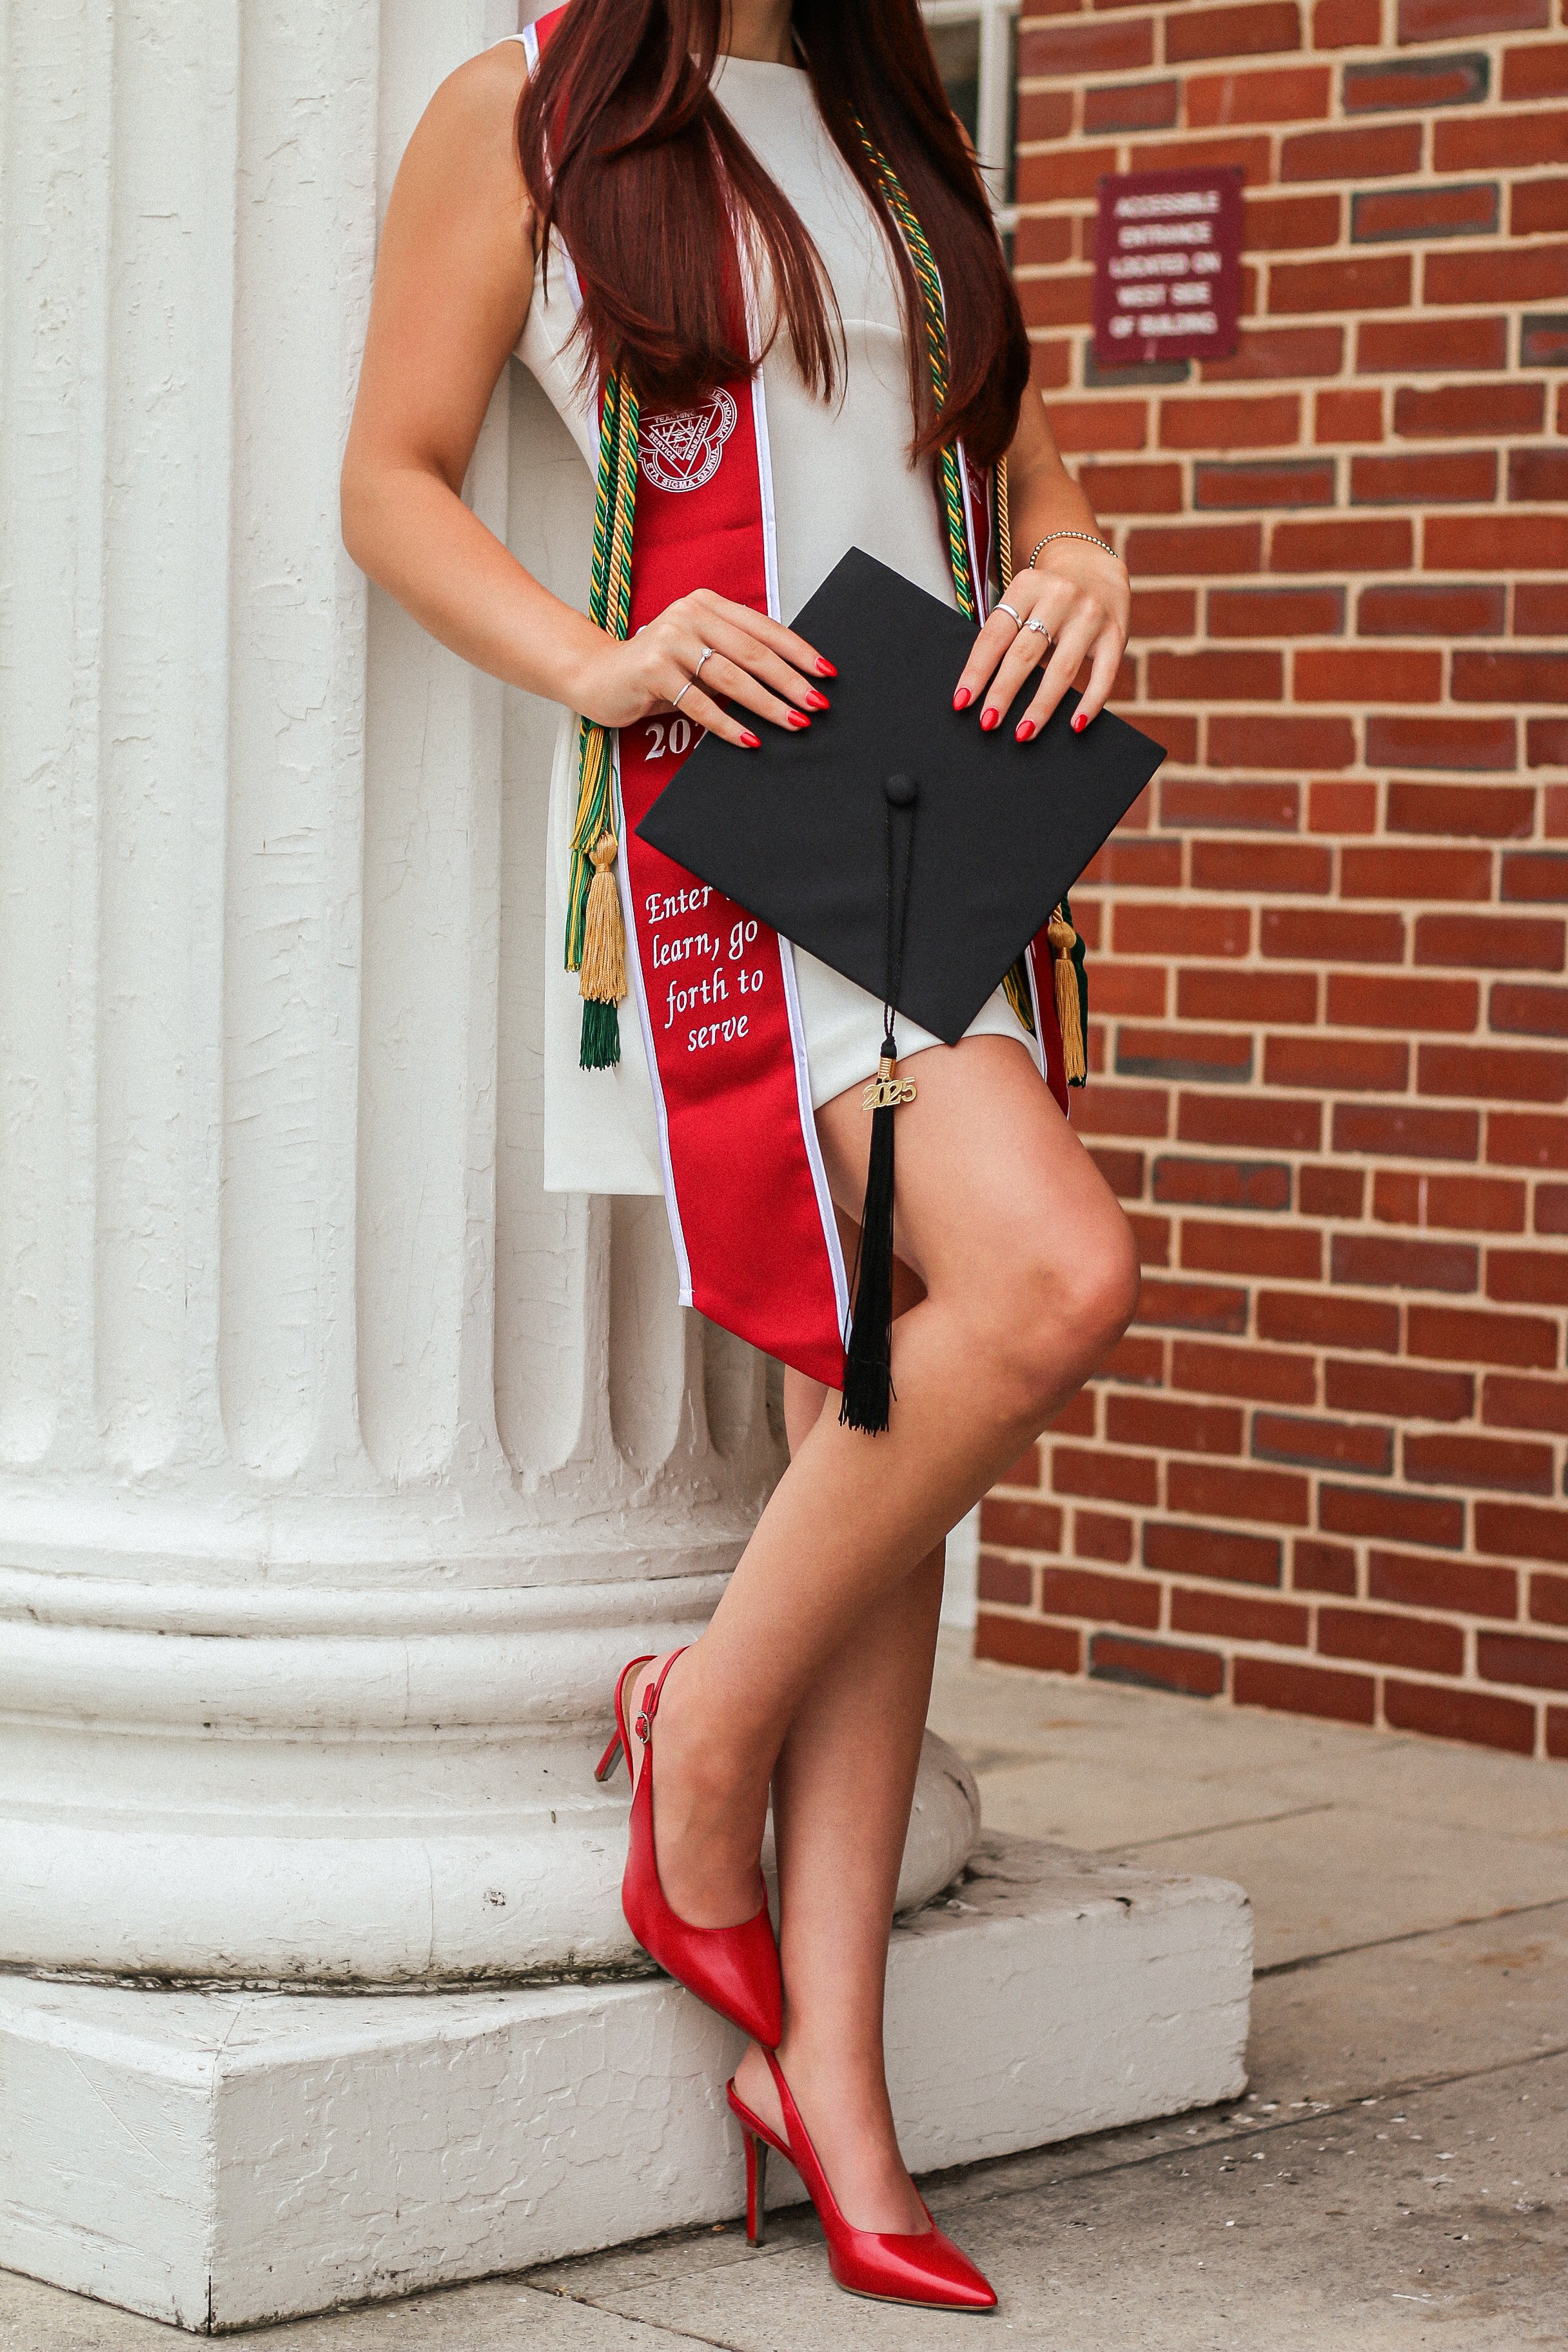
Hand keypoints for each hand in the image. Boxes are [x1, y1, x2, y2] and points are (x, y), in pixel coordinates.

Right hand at [572, 587, 834, 748]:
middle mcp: (690, 614)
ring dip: (767, 705)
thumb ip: (733, 655)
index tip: (826, 673)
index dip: (798, 651)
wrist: (599, 677)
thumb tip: (790, 681)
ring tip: (793, 724)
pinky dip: (728, 725)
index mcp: (708, 604)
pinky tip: (750, 739)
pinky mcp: (653, 671)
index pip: (764, 628)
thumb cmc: (658, 670)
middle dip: (790, 681)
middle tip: (817, 704)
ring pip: (731, 677)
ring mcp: (670, 641)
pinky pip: (700, 703)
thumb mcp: (699, 653)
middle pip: (752, 652)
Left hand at [953, 541, 1128, 742]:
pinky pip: (1104, 676)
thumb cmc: (1046, 596)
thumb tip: (981, 690)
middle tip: (988, 722)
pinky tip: (1075, 725)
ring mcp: (1090, 615)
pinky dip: (1090, 703)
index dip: (977, 670)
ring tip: (1023, 733)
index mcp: (1027, 586)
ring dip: (1041, 706)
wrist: (1095, 567)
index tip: (962, 701)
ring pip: (1062, 669)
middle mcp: (1060, 596)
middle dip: (1003, 692)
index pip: (995, 634)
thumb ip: (1007, 632)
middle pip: (1025, 653)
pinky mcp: (1115, 634)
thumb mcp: (1023, 598)